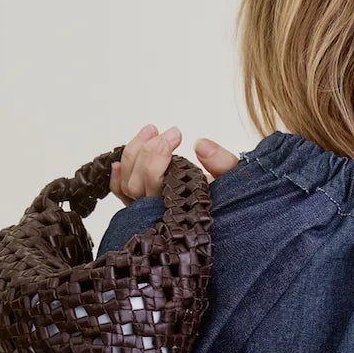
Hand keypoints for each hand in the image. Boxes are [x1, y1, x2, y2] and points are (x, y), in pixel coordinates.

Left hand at [109, 123, 240, 203]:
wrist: (228, 221)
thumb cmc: (231, 201)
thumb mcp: (235, 180)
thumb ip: (223, 163)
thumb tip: (201, 145)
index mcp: (180, 208)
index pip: (156, 182)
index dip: (158, 155)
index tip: (177, 135)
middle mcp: (159, 214)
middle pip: (138, 182)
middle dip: (149, 150)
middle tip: (170, 133)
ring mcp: (149, 213)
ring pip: (128, 185)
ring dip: (133, 154)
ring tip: (150, 131)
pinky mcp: (143, 210)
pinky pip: (123, 196)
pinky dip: (117, 179)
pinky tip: (119, 162)